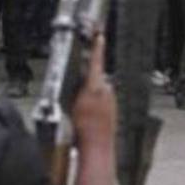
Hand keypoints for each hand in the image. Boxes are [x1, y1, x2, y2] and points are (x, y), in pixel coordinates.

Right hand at [71, 34, 116, 148]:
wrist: (97, 149)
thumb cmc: (84, 129)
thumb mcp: (75, 102)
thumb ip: (80, 85)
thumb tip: (81, 73)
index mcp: (97, 85)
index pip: (97, 61)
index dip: (97, 47)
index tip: (99, 35)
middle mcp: (107, 91)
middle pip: (95, 76)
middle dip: (85, 78)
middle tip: (74, 90)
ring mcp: (110, 101)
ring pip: (97, 89)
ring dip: (88, 93)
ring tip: (78, 109)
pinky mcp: (111, 111)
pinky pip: (101, 101)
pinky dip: (93, 104)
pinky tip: (85, 116)